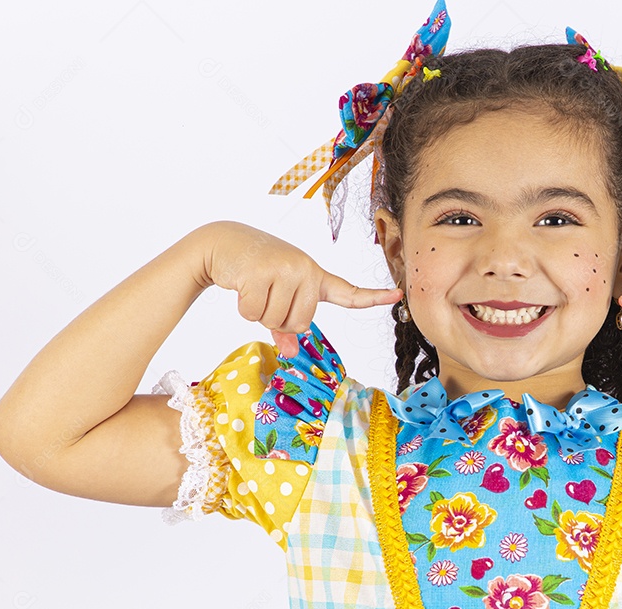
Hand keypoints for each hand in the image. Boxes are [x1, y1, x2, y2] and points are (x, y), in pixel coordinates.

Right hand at [201, 221, 402, 356]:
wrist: (224, 242)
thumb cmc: (255, 272)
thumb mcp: (276, 297)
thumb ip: (286, 327)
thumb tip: (289, 353)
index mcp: (315, 277)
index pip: (349, 292)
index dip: (374, 297)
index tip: (398, 296)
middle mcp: (306, 270)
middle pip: (301, 324)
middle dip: (278, 320)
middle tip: (266, 295)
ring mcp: (287, 269)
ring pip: (277, 321)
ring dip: (259, 313)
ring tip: (254, 286)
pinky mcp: (263, 271)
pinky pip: (255, 313)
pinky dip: (244, 307)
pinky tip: (242, 284)